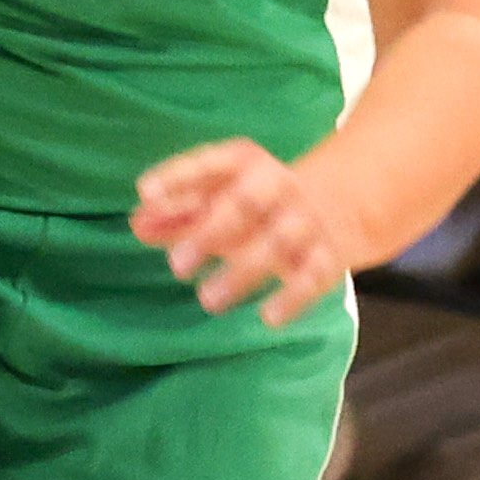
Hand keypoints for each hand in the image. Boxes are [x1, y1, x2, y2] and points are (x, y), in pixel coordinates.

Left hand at [132, 140, 365, 327]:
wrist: (343, 201)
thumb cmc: (259, 203)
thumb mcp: (220, 199)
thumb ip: (178, 213)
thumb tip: (136, 224)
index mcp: (246, 163)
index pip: (212, 162)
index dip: (179, 175)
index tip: (146, 192)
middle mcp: (278, 185)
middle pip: (247, 202)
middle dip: (211, 231)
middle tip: (177, 266)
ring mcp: (306, 219)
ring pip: (279, 241)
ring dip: (244, 271)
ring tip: (209, 300)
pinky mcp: (328, 253)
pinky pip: (315, 274)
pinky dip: (294, 297)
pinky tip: (269, 317)